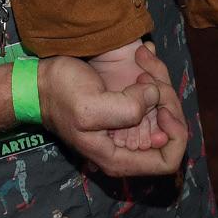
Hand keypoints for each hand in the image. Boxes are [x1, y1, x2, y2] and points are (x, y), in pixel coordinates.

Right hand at [39, 45, 187, 176]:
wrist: (43, 80)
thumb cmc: (60, 94)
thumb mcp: (89, 107)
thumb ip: (126, 110)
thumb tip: (155, 96)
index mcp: (119, 157)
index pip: (168, 161)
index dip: (174, 134)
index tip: (161, 109)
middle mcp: (130, 143)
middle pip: (173, 129)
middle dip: (167, 99)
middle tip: (148, 75)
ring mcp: (133, 122)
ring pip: (168, 105)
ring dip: (161, 78)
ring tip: (141, 59)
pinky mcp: (131, 103)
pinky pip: (158, 90)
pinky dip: (156, 70)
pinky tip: (142, 55)